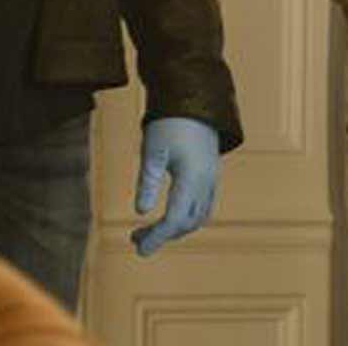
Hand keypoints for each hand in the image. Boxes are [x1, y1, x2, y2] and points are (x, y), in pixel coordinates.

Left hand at [131, 117, 217, 256]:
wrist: (196, 99)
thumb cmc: (169, 122)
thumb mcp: (153, 150)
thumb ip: (148, 181)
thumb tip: (140, 211)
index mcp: (192, 179)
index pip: (175, 219)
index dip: (157, 236)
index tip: (139, 248)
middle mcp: (207, 184)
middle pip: (186, 223)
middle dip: (162, 235)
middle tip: (136, 239)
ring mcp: (212, 180)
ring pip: (197, 217)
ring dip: (175, 229)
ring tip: (148, 231)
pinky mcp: (211, 175)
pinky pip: (202, 207)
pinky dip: (185, 218)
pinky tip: (169, 215)